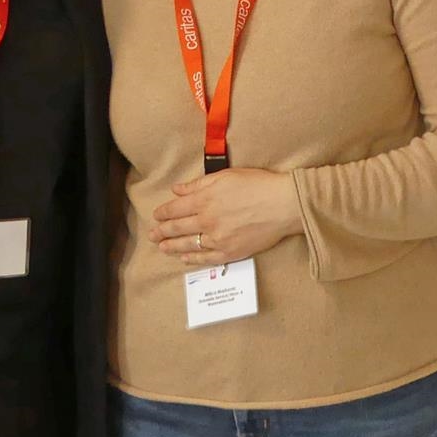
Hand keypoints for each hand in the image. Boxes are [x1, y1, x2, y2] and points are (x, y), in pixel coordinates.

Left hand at [149, 168, 301, 266]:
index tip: (156, 216)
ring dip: (171, 246)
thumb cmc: (258, 185)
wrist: (283, 204)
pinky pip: (206, 258)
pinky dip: (192, 259)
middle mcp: (207, 221)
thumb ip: (198, 184)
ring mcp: (218, 239)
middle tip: (152, 235)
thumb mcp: (225, 176)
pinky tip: (184, 258)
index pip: (175, 209)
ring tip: (162, 247)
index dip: (162, 213)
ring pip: (188, 245)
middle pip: (177, 228)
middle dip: (161, 232)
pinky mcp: (230, 252)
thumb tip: (177, 189)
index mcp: (204, 200)